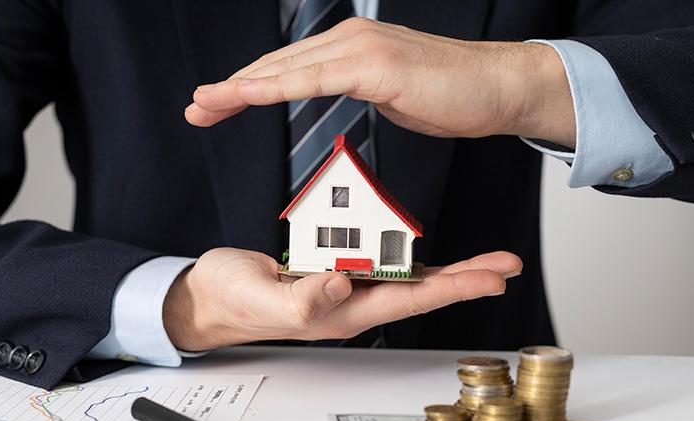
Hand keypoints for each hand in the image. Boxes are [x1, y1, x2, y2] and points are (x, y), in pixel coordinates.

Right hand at [163, 247, 521, 350]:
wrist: (210, 297)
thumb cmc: (232, 300)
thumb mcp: (260, 297)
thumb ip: (300, 298)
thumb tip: (341, 285)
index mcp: (342, 313)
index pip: (410, 299)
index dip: (454, 288)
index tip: (492, 278)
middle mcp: (353, 303)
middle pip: (422, 290)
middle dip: (467, 279)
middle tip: (508, 265)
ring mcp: (346, 290)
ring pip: (408, 278)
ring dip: (450, 270)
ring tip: (486, 260)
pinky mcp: (335, 274)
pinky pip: (383, 264)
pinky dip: (411, 256)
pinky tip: (430, 254)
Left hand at [184, 17, 575, 147]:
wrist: (499, 88)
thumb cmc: (452, 94)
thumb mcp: (393, 94)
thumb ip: (360, 90)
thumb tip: (340, 95)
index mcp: (350, 47)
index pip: (287, 69)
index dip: (247, 87)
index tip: (216, 104)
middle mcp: (349, 39)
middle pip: (276, 66)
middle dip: (230, 89)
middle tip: (195, 107)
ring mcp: (361, 48)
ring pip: (286, 70)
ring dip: (239, 88)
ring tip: (204, 103)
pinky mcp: (375, 65)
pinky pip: (315, 79)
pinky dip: (275, 88)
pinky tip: (246, 97)